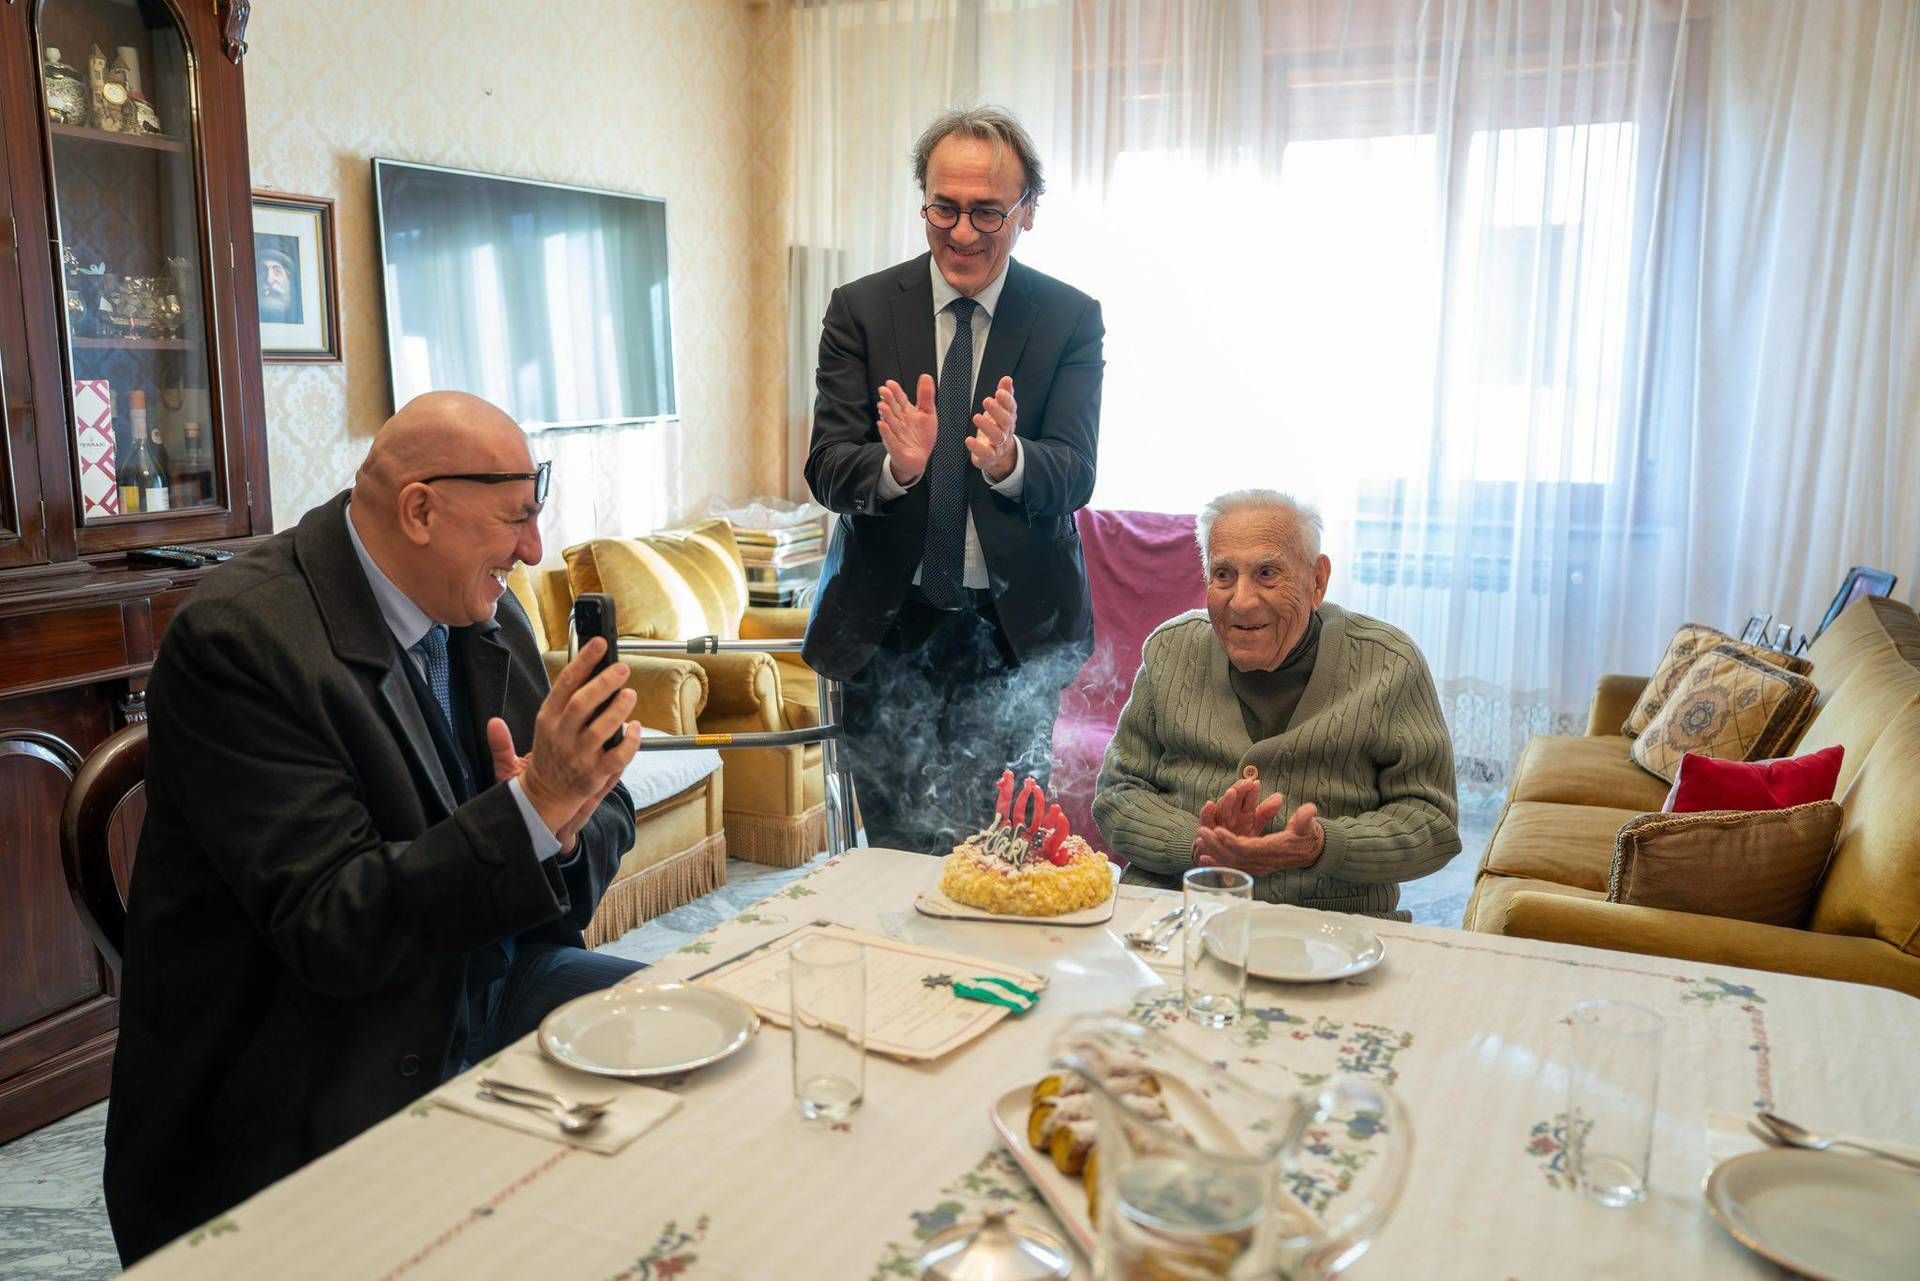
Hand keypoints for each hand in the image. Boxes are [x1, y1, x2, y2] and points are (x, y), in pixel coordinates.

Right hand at [495, 638, 641, 850]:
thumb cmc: (544, 762)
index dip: (583, 662)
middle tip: (622, 668)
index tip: (599, 644)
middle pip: (582, 703)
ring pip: (601, 728)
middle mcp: (562, 736)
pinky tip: (635, 727)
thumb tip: (493, 722)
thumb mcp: (524, 742)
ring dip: (618, 709)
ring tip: (629, 694)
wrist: (544, 801)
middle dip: (604, 682)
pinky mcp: (595, 774)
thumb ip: (507, 735)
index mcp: (547, 721)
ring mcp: (579, 756)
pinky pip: (618, 756)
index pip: (564, 685)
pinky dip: (630, 741)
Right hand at [876, 376, 938, 485]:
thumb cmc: (921, 435)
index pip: (900, 399)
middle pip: (893, 409)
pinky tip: (882, 424)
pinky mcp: (896, 448)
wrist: (919, 458)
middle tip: (883, 390)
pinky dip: (886, 432)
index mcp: (906, 412)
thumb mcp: (928, 413)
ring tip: (882, 405)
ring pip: (890, 422)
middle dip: (888, 400)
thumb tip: (925, 376)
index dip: (895, 391)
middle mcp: (899, 421)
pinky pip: (890, 439)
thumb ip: (926, 395)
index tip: (890, 383)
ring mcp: (896, 434)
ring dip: (886, 414)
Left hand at [965, 376, 1018, 481]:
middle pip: (1006, 421)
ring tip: (977, 417)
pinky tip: (969, 440)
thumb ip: (1004, 395)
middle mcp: (1006, 431)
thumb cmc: (998, 428)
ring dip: (988, 426)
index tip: (999, 392)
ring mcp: (999, 445)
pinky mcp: (989, 456)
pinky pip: (986, 453)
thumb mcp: (1001, 411)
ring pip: (997, 436)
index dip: (1007, 400)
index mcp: (1009, 418)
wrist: (1001, 455)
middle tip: (987, 401)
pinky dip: (977, 447)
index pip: (1011, 408)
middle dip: (997, 411)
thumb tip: (1007, 379)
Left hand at [1192, 800, 1324, 875]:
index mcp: (1273, 850)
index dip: (1231, 840)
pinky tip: (1204, 857)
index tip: (1217, 830)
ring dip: (1213, 852)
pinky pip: (1233, 866)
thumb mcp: (1309, 826)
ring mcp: (1258, 867)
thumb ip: (1306, 819)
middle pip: (1234, 856)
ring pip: (1231, 862)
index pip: (1247, 848)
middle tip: (1201, 832)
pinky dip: (1217, 862)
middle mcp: (1263, 862)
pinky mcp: (1255, 867)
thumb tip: (1309, 811)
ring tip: (1199, 840)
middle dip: (1216, 845)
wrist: (1311, 851)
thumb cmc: (1308, 836)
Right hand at [1198, 775, 1284, 836]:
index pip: (1247, 797)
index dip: (1251, 791)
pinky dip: (1206, 813)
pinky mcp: (1206, 830)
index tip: (1257, 783)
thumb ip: (1265, 812)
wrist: (1220, 856)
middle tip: (1247, 783)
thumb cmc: (1237, 838)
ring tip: (1232, 792)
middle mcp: (1229, 813)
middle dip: (1240, 790)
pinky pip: (1205, 821)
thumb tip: (1279, 797)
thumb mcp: (1254, 825)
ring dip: (1226, 800)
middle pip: (1234, 799)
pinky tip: (1209, 805)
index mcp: (1241, 811)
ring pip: (1222, 808)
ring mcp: (1217, 821)